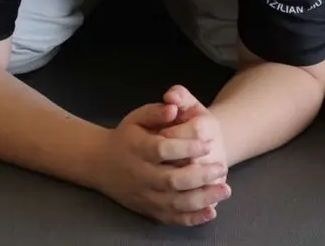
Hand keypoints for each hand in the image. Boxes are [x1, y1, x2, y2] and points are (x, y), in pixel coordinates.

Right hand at [94, 98, 231, 226]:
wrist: (100, 163)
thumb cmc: (125, 137)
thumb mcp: (136, 118)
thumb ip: (156, 112)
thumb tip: (173, 107)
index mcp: (136, 148)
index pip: (163, 149)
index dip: (187, 146)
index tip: (208, 143)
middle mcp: (139, 174)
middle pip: (171, 180)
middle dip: (200, 175)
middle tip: (222, 167)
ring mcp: (144, 195)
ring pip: (175, 203)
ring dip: (203, 198)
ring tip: (224, 189)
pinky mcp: (148, 210)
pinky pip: (172, 218)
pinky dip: (193, 218)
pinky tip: (211, 211)